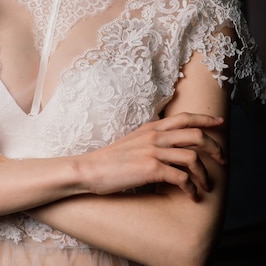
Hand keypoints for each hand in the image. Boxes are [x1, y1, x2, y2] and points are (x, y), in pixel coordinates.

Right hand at [79, 112, 225, 200]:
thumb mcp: (134, 142)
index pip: (184, 118)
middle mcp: (155, 136)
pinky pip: (181, 178)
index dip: (205, 119)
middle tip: (222, 161)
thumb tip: (170, 146)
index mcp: (151, 127)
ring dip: (205, 174)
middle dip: (215, 148)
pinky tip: (192, 196)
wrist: (90, 169)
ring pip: (192, 157)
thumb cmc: (111, 160)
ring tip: (206, 186)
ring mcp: (153, 151)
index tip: (220, 122)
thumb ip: (152, 140)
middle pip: (195, 135)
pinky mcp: (151, 169)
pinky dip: (191, 189)